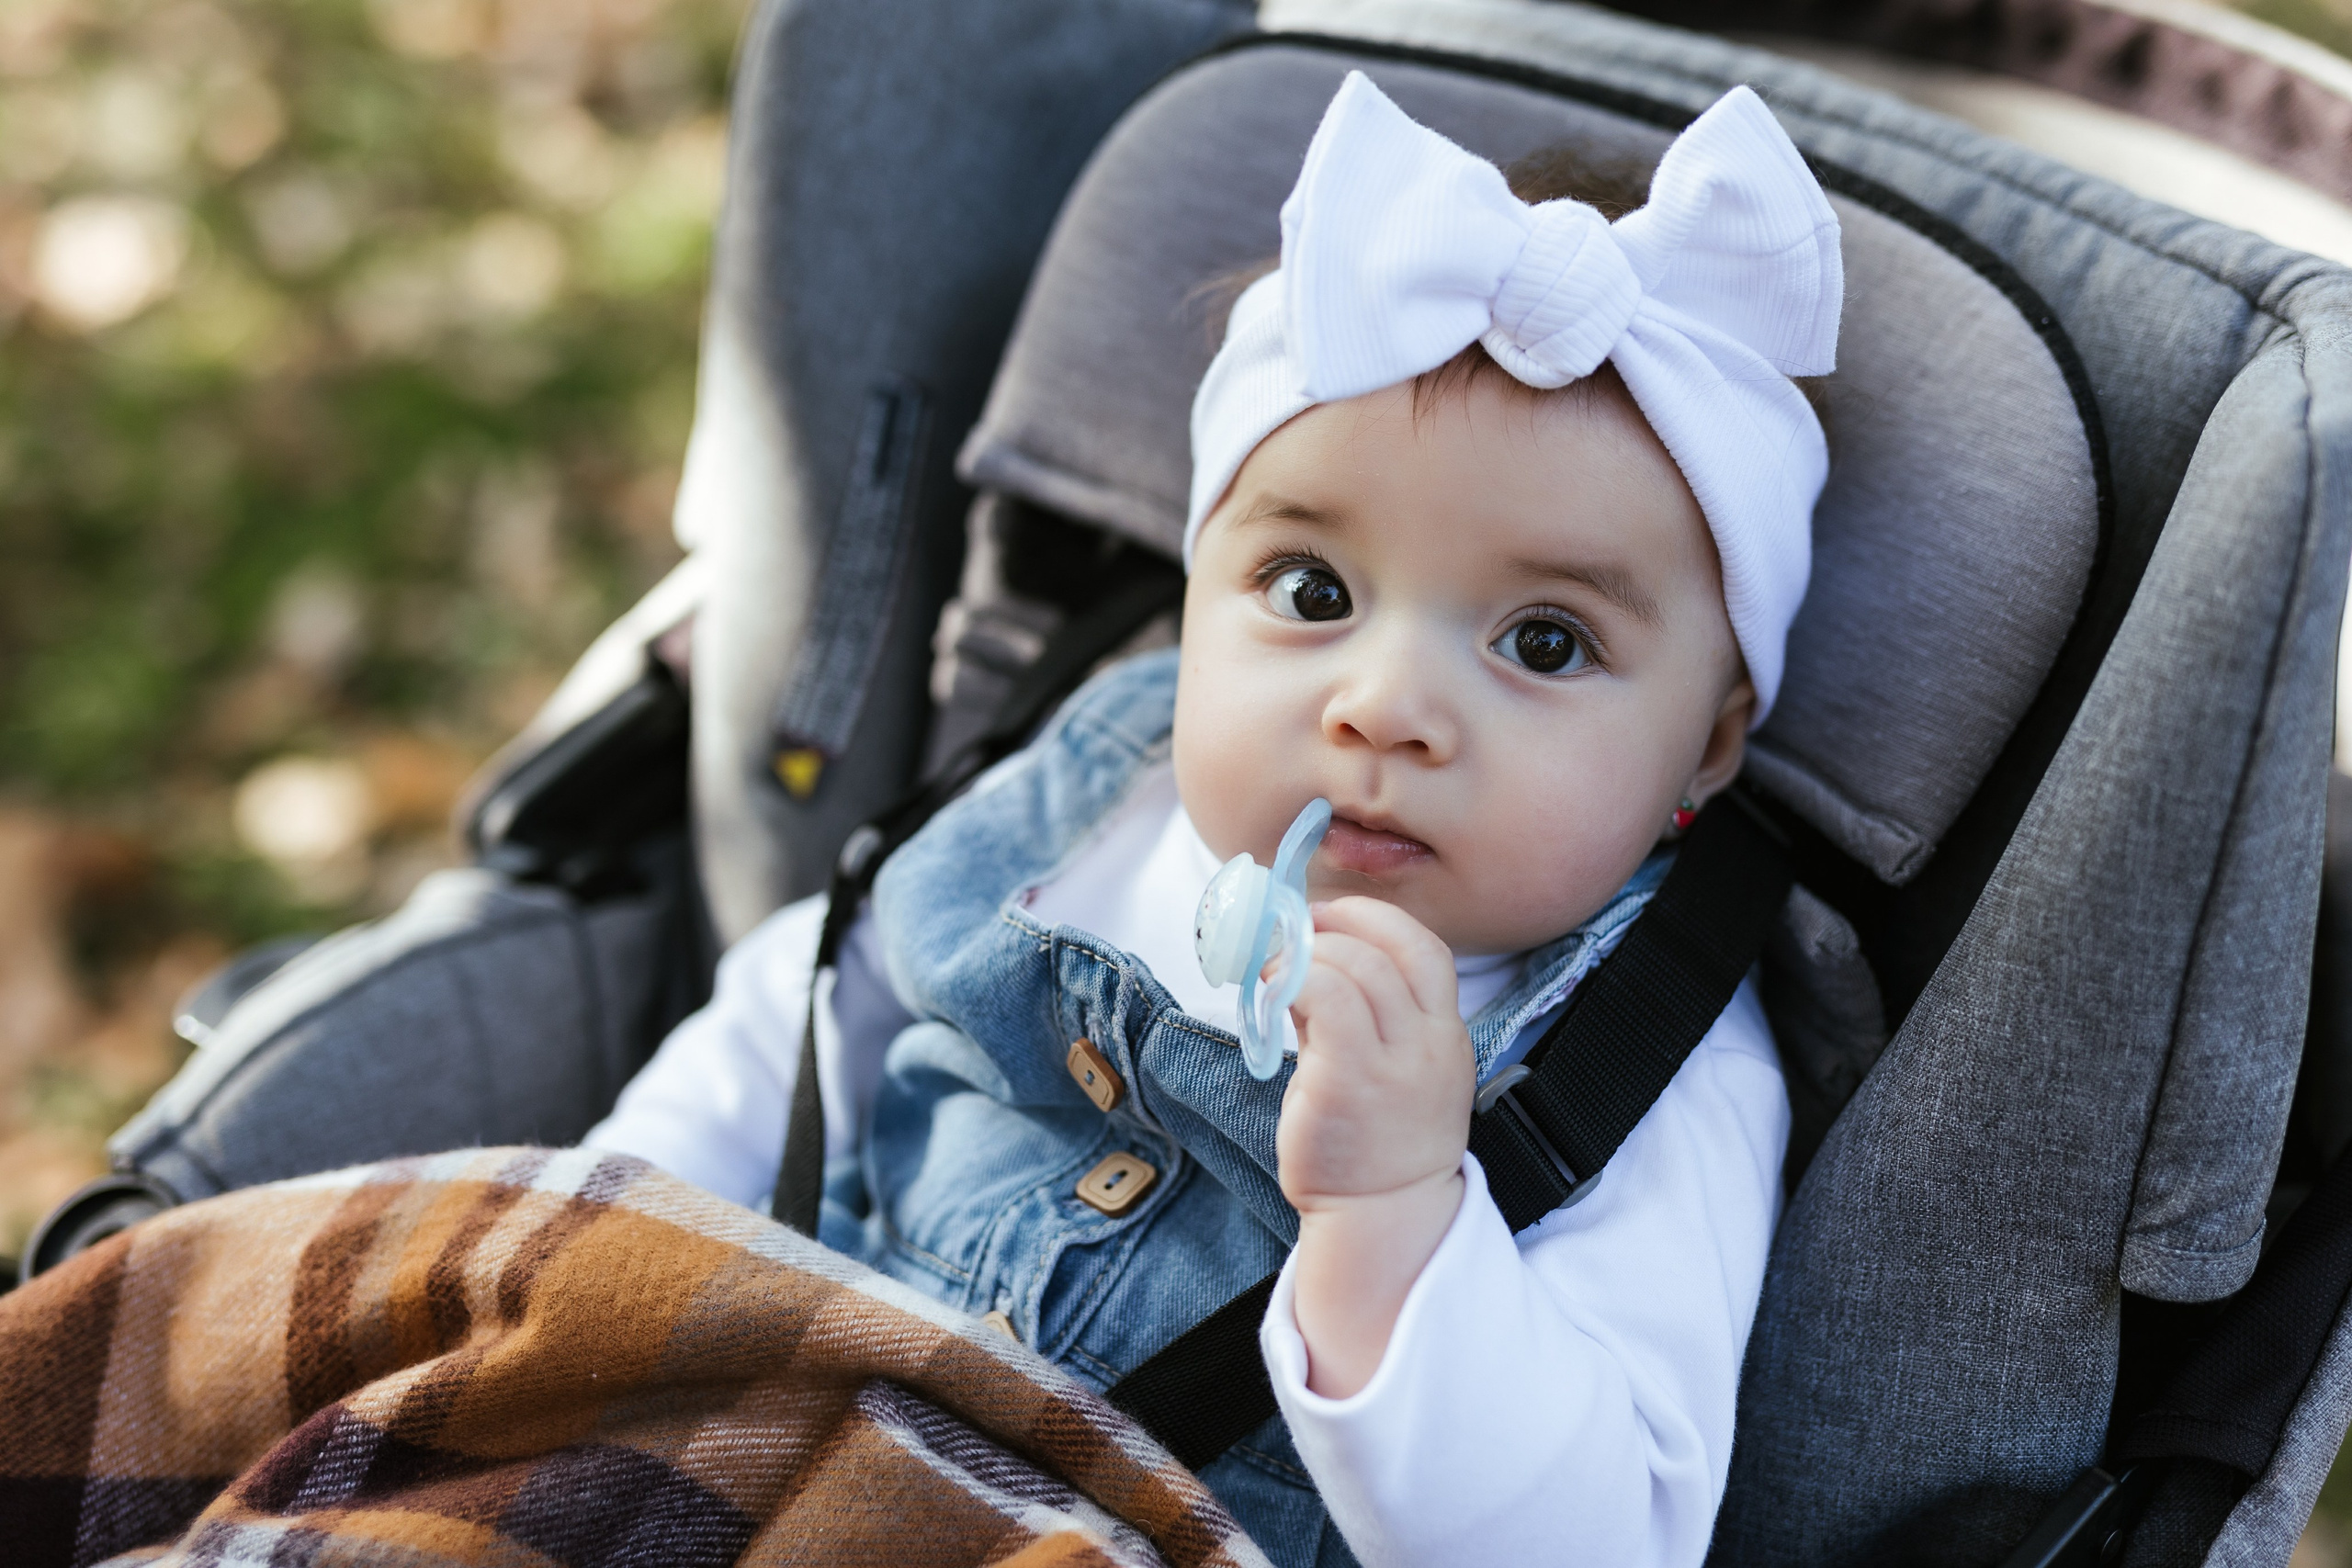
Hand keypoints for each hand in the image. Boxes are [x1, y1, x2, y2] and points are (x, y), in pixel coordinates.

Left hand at [1278, 896, 1473, 1397]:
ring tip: (1273, 971)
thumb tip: (1304, 964)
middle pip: (1384, 950)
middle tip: (1287, 939)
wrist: (1382, 1219)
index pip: (1424, 950)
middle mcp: (1428, 1046)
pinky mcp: (1345, 1083)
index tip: (1327, 917)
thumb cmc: (1376, 1145)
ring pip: (1352, 968)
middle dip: (1328, 929)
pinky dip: (1290, 980)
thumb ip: (1360, 1017)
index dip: (1372, 918)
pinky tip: (1269, 996)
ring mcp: (1391, 1065)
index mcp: (1445, 1037)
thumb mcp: (1392, 1071)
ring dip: (1304, 955)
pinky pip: (1321, 999)